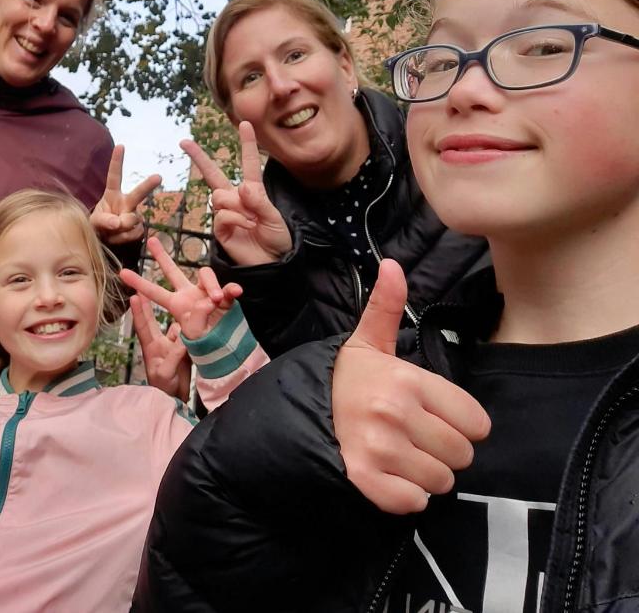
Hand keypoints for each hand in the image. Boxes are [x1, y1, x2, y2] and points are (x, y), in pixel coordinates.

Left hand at [90, 145, 161, 244]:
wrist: (105, 241)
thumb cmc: (98, 226)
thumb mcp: (94, 222)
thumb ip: (103, 221)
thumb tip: (118, 222)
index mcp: (112, 194)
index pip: (115, 176)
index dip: (117, 161)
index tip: (120, 146)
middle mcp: (127, 202)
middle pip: (139, 193)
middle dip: (149, 185)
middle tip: (158, 177)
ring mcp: (135, 215)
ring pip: (131, 220)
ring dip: (119, 230)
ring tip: (110, 232)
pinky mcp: (140, 228)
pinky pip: (133, 234)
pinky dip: (123, 238)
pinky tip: (119, 237)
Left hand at [120, 236, 241, 340]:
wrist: (226, 351)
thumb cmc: (205, 348)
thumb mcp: (194, 341)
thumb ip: (195, 324)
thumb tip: (206, 303)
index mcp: (176, 306)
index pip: (155, 293)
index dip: (139, 283)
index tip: (122, 273)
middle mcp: (189, 296)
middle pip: (173, 271)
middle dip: (162, 256)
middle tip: (151, 240)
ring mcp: (207, 294)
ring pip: (206, 276)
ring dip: (212, 286)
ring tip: (216, 300)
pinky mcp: (225, 297)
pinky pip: (228, 287)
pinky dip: (231, 289)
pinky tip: (235, 292)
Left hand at [131, 294, 189, 400]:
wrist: (176, 399)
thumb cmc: (164, 388)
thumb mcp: (166, 372)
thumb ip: (174, 355)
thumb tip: (184, 337)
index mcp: (151, 347)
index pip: (143, 326)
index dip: (139, 312)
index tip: (134, 295)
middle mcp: (161, 343)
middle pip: (153, 320)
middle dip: (149, 304)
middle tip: (144, 287)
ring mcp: (173, 345)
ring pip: (175, 325)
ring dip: (178, 315)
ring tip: (185, 300)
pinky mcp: (185, 349)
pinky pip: (188, 335)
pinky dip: (192, 328)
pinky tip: (199, 319)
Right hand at [181, 121, 290, 265]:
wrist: (271, 264)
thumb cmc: (278, 240)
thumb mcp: (275, 218)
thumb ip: (259, 202)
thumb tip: (241, 188)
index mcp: (253, 192)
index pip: (249, 164)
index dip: (247, 144)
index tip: (245, 123)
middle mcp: (236, 199)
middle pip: (213, 174)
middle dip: (199, 157)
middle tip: (184, 142)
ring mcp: (226, 212)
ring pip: (220, 196)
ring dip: (238, 208)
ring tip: (252, 222)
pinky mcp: (219, 228)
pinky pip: (222, 214)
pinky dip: (236, 220)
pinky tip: (246, 228)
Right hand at [333, 259, 490, 514]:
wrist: (290, 410)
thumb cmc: (340, 380)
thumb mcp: (365, 343)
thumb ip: (386, 307)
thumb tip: (392, 264)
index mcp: (407, 379)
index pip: (476, 422)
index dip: (457, 423)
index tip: (428, 416)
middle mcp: (396, 413)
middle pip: (462, 455)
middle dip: (441, 451)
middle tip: (412, 438)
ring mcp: (380, 448)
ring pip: (440, 482)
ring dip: (423, 475)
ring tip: (398, 456)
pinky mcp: (365, 480)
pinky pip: (413, 502)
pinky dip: (404, 496)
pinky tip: (387, 476)